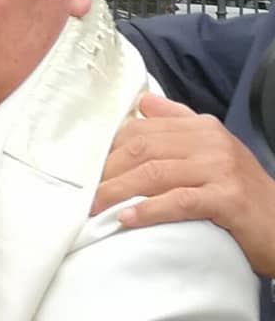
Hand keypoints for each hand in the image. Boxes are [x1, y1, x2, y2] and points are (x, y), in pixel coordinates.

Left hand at [92, 93, 274, 275]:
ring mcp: (220, 169)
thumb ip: (177, 122)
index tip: (84, 171)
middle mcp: (210, 142)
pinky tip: (125, 219)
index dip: (107, 151)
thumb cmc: (238, 190)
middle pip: (141, 150)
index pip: (140, 131)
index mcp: (201, 127)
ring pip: (153, 174)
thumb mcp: (210, 149)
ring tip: (92, 208)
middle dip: (105, 173)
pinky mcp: (227, 199)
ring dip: (116, 192)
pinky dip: (147, 210)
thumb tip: (142, 102)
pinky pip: (179, 201)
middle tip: (81, 194)